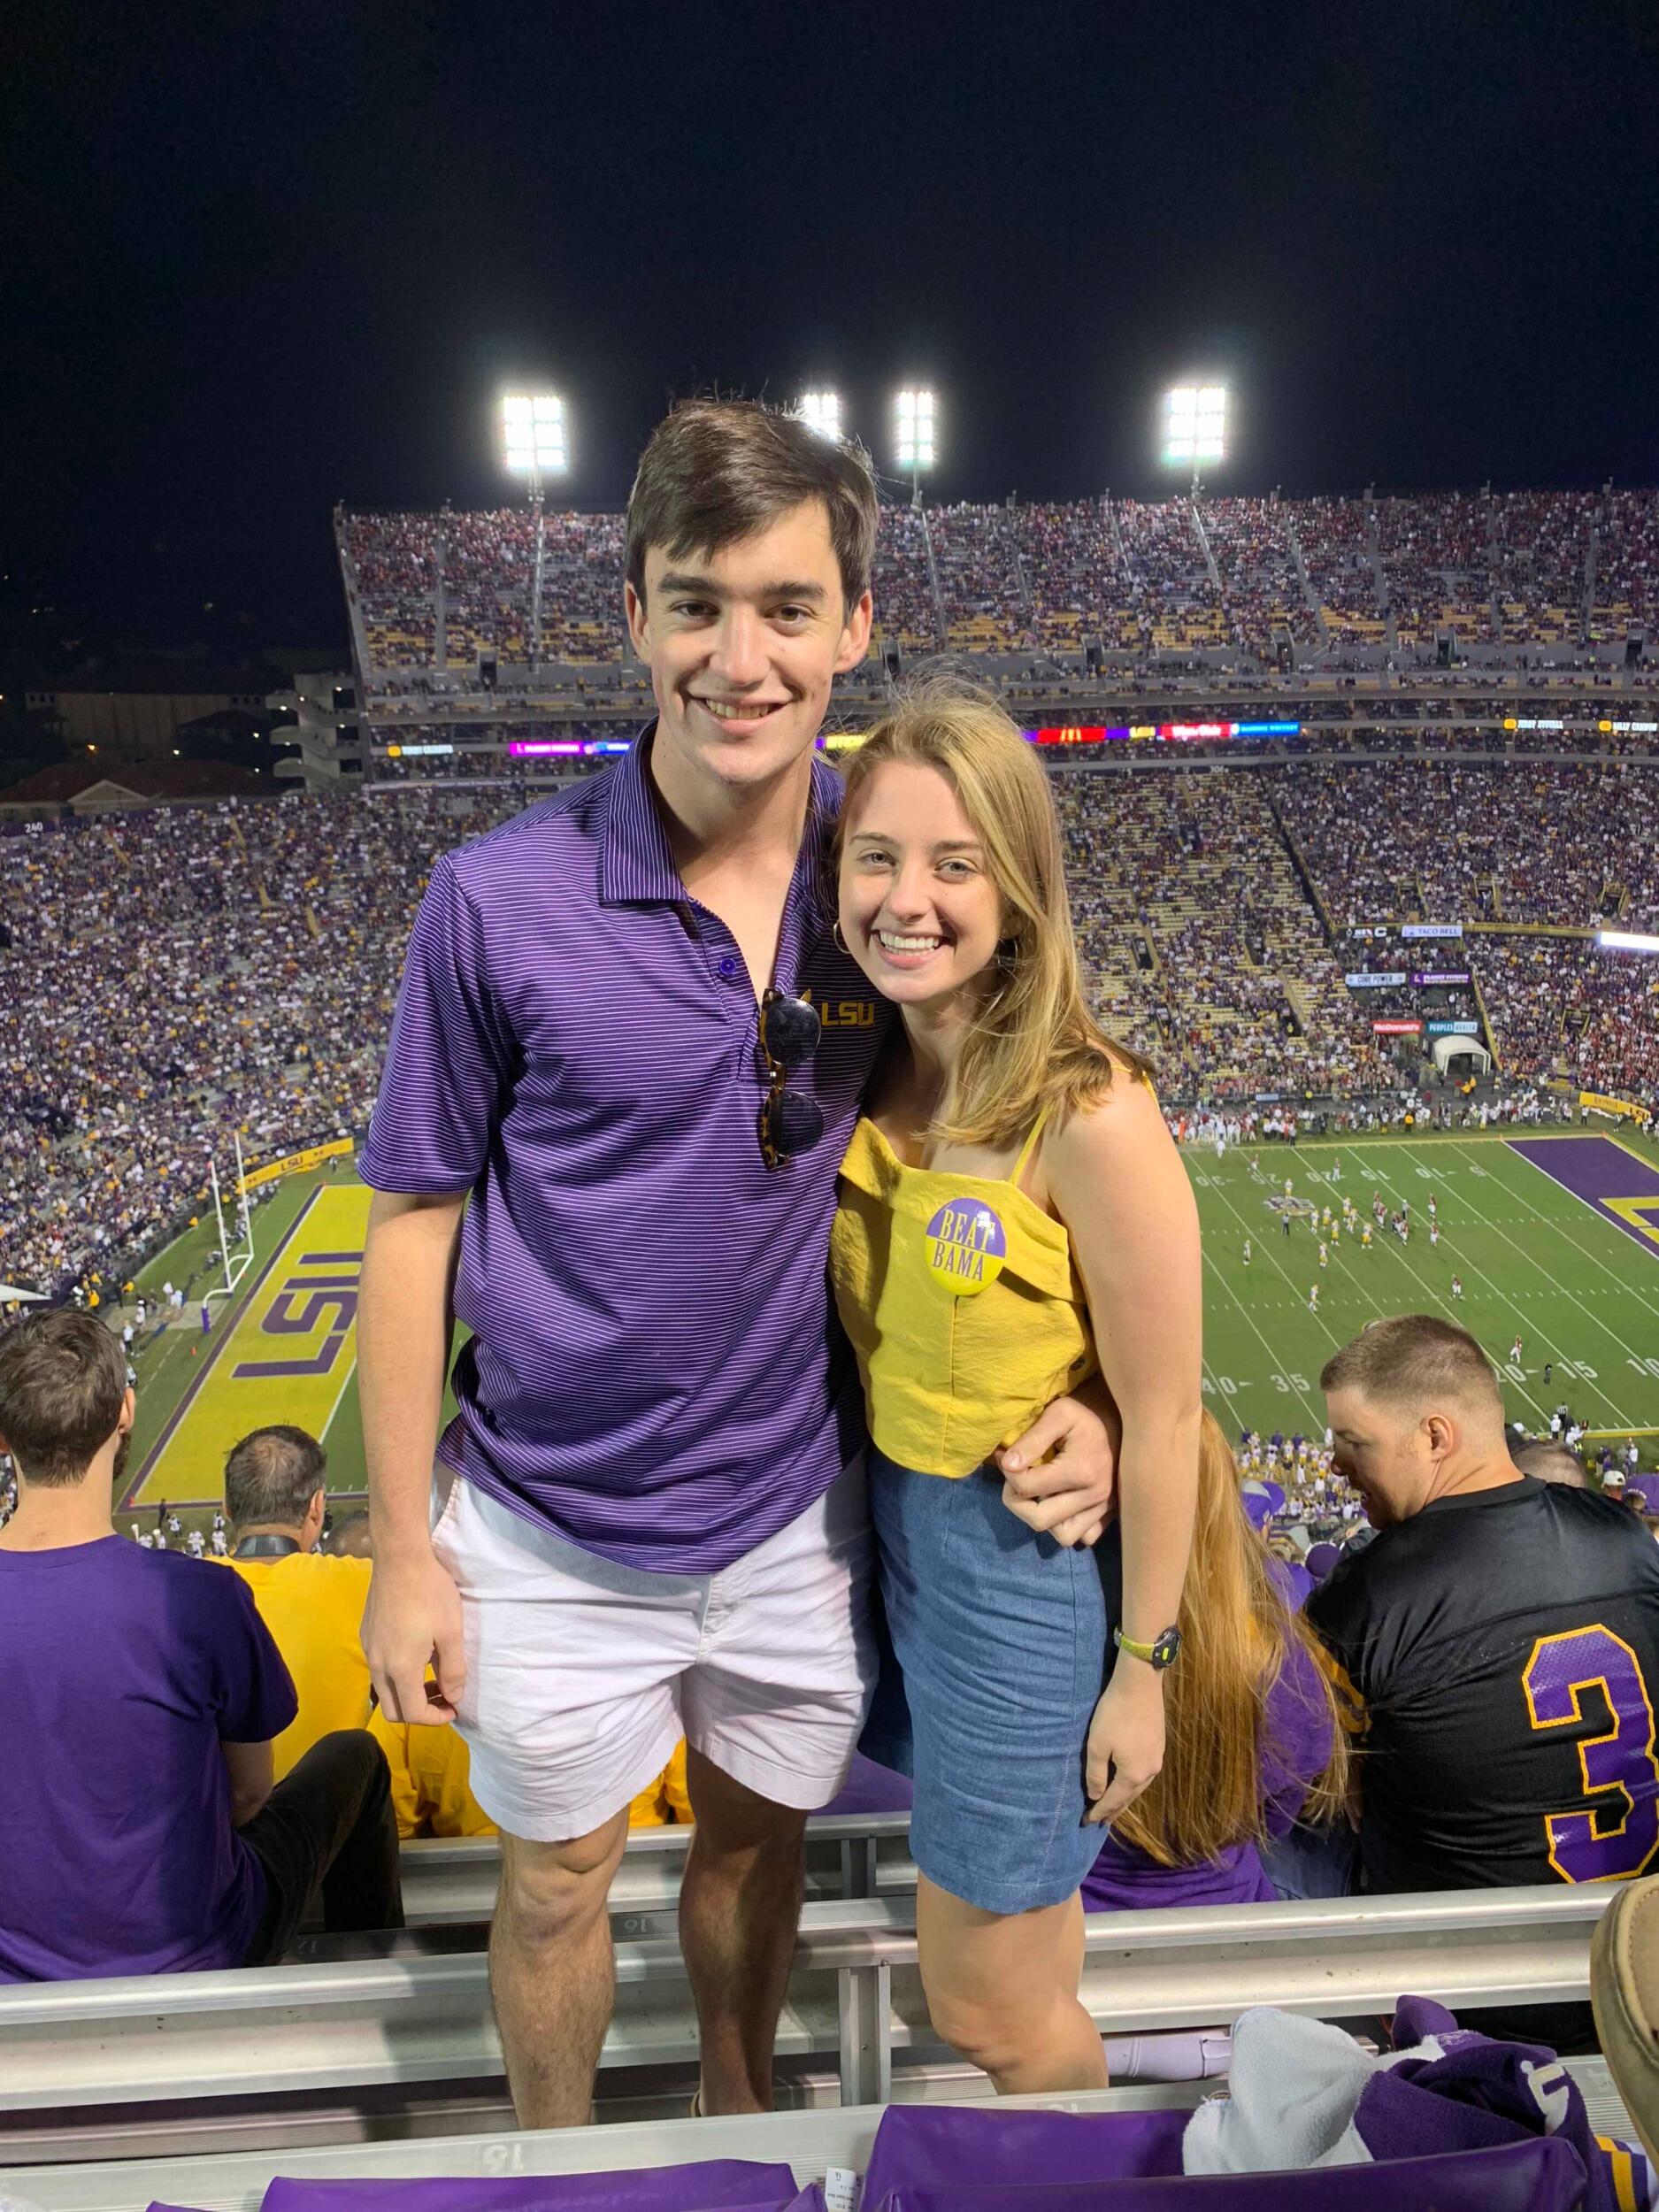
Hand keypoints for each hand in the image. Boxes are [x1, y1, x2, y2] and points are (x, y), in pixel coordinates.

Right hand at [362, 1544, 466, 1725]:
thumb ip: (452, 1671)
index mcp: (400, 1669)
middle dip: (419, 1712)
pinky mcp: (366, 1635)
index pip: (413, 1714)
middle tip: (443, 1697)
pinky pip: (378, 1668)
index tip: (454, 1708)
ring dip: (407, 1693)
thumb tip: (453, 1697)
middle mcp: (378, 1665)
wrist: (400, 1557)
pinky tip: (417, 1653)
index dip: (436, 1718)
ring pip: (383, 1690)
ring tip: (432, 1677)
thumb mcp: (451, 1632)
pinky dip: (397, 1675)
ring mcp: (368, 1649)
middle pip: (392, 1710)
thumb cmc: (430, 1593)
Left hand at [997, 1380, 1121, 1547]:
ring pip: (1062, 1536)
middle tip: (1019, 1480)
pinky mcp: (1110, 1515)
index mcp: (1081, 1471)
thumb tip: (1007, 1464)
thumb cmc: (1085, 1415)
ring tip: (1040, 1494)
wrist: (1121, 1421)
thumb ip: (1031, 1440)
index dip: (1008, 1472)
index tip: (1008, 1457)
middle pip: (1039, 1520)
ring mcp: (1104, 1509)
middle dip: (1017, 1502)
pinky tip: (1061, 1503)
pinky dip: (1068, 1525)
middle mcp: (1095, 1496)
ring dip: (1044, 1518)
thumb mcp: (1058, 1414)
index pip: (1026, 1488)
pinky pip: (1085, 1537)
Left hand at [1084, 1666, 1164, 1824]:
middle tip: (1101, 1822)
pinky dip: (1133, 1784)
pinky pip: (1144, 1774)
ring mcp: (1157, 1759)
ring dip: (1125, 1798)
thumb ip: (1096, 1774)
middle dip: (1113, 1810)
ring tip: (1114, 1807)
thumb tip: (1095, 1796)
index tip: (1087, 1823)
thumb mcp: (1097, 1745)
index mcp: (1133, 1775)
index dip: (1099, 1812)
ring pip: (1139, 1787)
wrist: (1140, 1685)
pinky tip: (1128, 1782)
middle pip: (1129, 1798)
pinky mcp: (1159, 1746)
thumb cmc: (1114, 1714)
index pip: (1113, 1801)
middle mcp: (1150, 1772)